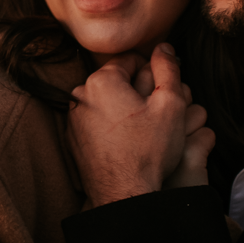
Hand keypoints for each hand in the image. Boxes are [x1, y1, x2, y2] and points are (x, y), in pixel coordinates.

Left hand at [67, 43, 207, 207]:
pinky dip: (111, 128)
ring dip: (124, 110)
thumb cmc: (148, 151)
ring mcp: (73, 119)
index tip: (162, 96)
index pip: (131, 60)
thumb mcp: (170, 104)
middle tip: (155, 117)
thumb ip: (168, 68)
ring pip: (107, 102)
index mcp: (101, 81)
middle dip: (138, 93)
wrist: (124, 195)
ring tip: (142, 133)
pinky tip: (127, 145)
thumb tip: (165, 47)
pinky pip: (96, 123)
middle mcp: (79, 95)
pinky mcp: (73, 140)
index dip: (153, 75)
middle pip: (117, 81)